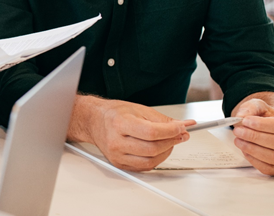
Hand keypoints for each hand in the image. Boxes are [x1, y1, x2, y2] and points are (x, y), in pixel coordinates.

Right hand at [69, 96, 190, 170]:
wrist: (94, 121)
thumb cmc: (114, 114)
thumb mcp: (138, 109)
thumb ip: (161, 119)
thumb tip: (182, 126)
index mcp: (120, 123)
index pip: (151, 132)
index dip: (171, 132)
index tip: (180, 129)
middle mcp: (116, 141)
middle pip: (152, 148)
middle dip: (171, 142)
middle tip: (179, 135)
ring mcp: (116, 155)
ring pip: (150, 161)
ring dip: (166, 152)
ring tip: (169, 142)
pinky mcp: (119, 164)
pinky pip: (144, 167)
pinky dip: (156, 160)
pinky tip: (158, 150)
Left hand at [232, 96, 273, 174]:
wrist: (262, 125)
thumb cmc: (262, 116)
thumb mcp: (257, 106)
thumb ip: (250, 108)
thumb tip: (240, 116)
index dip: (261, 125)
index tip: (246, 121)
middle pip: (273, 142)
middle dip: (253, 136)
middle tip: (238, 131)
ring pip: (270, 156)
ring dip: (251, 148)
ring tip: (238, 140)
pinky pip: (266, 167)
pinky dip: (253, 159)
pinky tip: (245, 150)